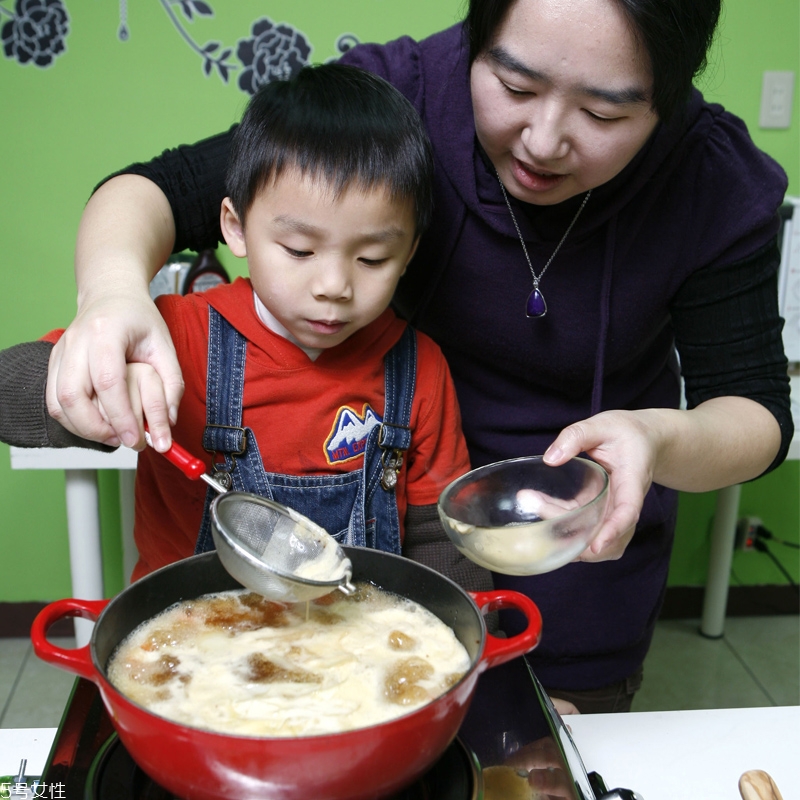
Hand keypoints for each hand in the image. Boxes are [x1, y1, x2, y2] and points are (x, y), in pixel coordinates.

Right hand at [46, 289, 183, 450]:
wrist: (111, 297)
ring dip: (83, 428)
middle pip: (73, 395)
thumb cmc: (139, 320)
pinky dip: (73, 421)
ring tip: (112, 436)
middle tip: (123, 440)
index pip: (108, 381)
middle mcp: (77, 341)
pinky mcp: (53, 364)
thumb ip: (172, 385)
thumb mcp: (165, 347)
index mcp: (106, 331)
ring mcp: (60, 352)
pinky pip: (53, 401)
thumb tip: (168, 424)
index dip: (121, 416)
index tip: (136, 439)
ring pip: (57, 402)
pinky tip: (96, 425)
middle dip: (97, 428)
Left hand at [543, 409, 656, 561]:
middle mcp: (627, 503)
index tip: (595, 546)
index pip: (628, 511)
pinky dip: (565, 527)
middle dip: (575, 534)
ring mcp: (615, 511)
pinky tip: (541, 506)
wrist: (644, 439)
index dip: (613, 531)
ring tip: (534, 503)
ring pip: (596, 538)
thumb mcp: (602, 424)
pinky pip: (587, 529)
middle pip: (607, 531)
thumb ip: (576, 436)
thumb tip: (550, 459)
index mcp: (632, 480)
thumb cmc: (626, 432)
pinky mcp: (603, 513)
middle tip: (537, 506)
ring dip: (566, 532)